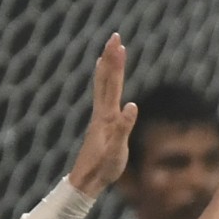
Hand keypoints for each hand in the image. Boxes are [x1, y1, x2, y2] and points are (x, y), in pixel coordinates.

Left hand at [67, 33, 138, 196]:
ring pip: (102, 87)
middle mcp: (101, 113)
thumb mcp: (117, 150)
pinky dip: (102, 86)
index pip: (112, 84)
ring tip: (107, 54)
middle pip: (106, 80)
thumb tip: (132, 105)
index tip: (118, 43)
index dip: (116, 63)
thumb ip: (124, 127)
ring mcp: (100, 118)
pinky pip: (102, 98)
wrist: (86, 181)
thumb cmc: (103, 168)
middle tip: (114, 37)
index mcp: (107, 116)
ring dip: (106, 69)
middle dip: (111, 58)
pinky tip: (104, 85)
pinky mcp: (100, 126)